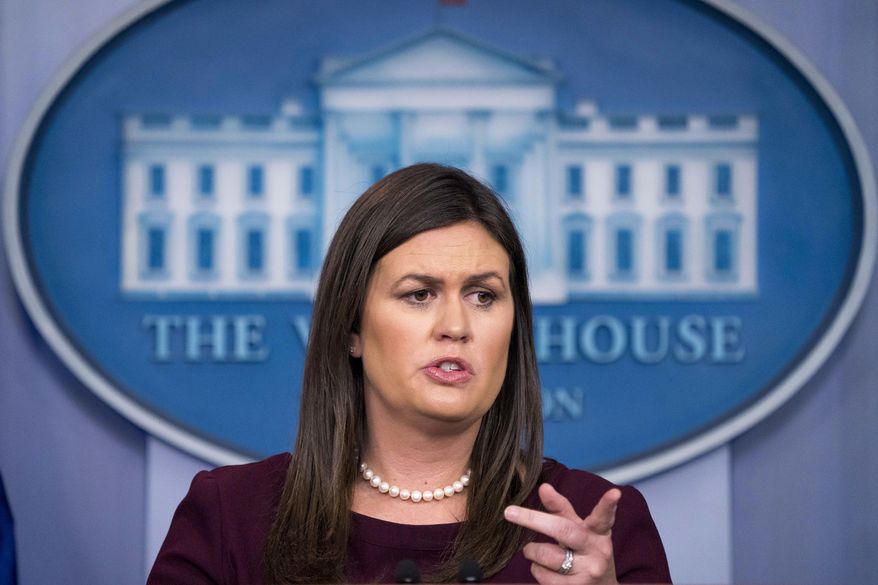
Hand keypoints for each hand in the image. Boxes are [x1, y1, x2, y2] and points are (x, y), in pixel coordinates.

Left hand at [504, 484, 620, 584]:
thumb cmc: (585, 554)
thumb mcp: (579, 530)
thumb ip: (561, 509)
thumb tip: (543, 486)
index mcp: (598, 533)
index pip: (603, 517)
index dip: (608, 505)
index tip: (614, 493)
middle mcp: (597, 552)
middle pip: (563, 530)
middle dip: (533, 519)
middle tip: (509, 512)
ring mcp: (588, 573)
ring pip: (546, 555)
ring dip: (533, 551)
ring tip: (537, 551)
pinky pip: (542, 575)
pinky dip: (537, 569)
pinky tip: (547, 570)